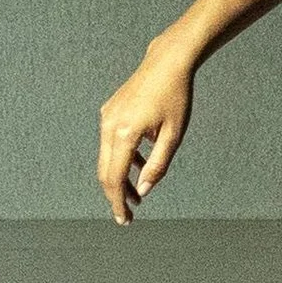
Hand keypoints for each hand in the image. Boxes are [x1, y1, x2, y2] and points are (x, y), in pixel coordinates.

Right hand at [98, 42, 195, 223]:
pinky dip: (121, 159)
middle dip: (115, 195)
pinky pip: (110, 142)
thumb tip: (144, 190)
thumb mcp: (174, 135)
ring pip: (106, 158)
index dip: (118, 202)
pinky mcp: (109, 112)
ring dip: (119, 178)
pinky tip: (137, 166)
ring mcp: (106, 117)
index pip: (114, 178)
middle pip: (105, 171)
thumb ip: (158, 165)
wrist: (167, 63)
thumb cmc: (176, 98)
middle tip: (129, 215)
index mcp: (125, 133)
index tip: (125, 220)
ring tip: (137, 194)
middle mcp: (109, 125)